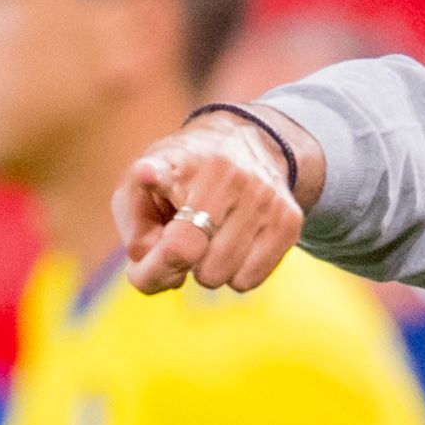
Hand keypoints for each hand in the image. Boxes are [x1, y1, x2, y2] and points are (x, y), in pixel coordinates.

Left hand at [115, 111, 303, 295]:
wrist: (248, 143)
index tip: (148, 173)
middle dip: (176, 263)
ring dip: (206, 271)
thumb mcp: (142, 189)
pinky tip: (234, 247)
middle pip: (189, 251)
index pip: (164, 175)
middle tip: (183, 241)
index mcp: (178, 161)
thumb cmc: (181, 180)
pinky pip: (249, 280)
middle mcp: (223, 172)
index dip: (153, 177)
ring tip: (209, 240)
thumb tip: (157, 271)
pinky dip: (235, 276)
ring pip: (220, 273)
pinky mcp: (288, 219)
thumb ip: (135, 233)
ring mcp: (261, 195)